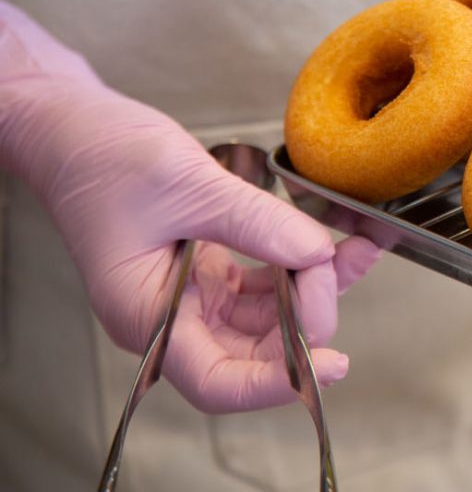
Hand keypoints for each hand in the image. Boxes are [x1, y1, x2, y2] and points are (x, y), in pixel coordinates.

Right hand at [0, 1, 379, 412]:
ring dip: (315, 288)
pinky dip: (302, 264)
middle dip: (306, 317)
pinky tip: (337, 241)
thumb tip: (319, 255)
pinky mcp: (210, 270)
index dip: (278, 383)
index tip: (330, 363)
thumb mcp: (188, 186)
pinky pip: (267, 284)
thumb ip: (256, 224)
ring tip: (358, 249)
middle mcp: (173, 317)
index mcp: (147, 315)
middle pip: (254, 350)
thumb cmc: (106, 159)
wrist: (75, 128)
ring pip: (269, 318)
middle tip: (338, 265)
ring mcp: (193, 296)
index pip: (220, 380)